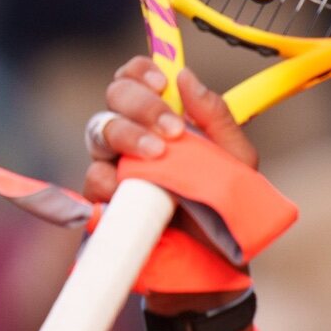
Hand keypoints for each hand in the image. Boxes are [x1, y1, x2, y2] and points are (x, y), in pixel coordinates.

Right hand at [82, 58, 256, 204]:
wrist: (217, 259)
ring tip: (158, 154)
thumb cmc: (226, 207)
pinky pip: (94, 178)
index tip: (162, 82)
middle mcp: (134, 135)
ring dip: (128, 134)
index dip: (141, 71)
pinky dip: (109, 178)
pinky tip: (131, 186)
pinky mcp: (106, 199)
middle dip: (141, 104)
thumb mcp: (236, 160)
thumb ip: (216, 117)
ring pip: (100, 130)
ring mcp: (117, 165)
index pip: (137, 78)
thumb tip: (186, 77)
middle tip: (172, 128)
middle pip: (116, 96)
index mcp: (163, 119)